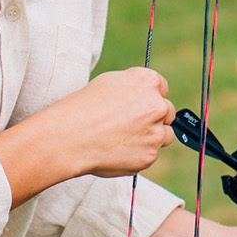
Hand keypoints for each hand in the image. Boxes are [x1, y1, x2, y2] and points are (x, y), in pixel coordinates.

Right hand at [0, 68, 173, 199]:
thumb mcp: (109, 83)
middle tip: (132, 125)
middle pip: (168, 111)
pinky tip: (118, 151)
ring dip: (152, 137)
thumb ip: (134, 89)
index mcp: (147, 81)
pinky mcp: (150, 155)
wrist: (69, 137)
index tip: (141, 105)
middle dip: (154, 118)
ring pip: (165, 135)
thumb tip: (145, 96)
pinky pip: (151, 154)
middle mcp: (156, 105)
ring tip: (124, 139)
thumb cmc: (82, 108)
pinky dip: (139, 154)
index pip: (162, 87)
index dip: (150, 96)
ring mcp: (155, 132)